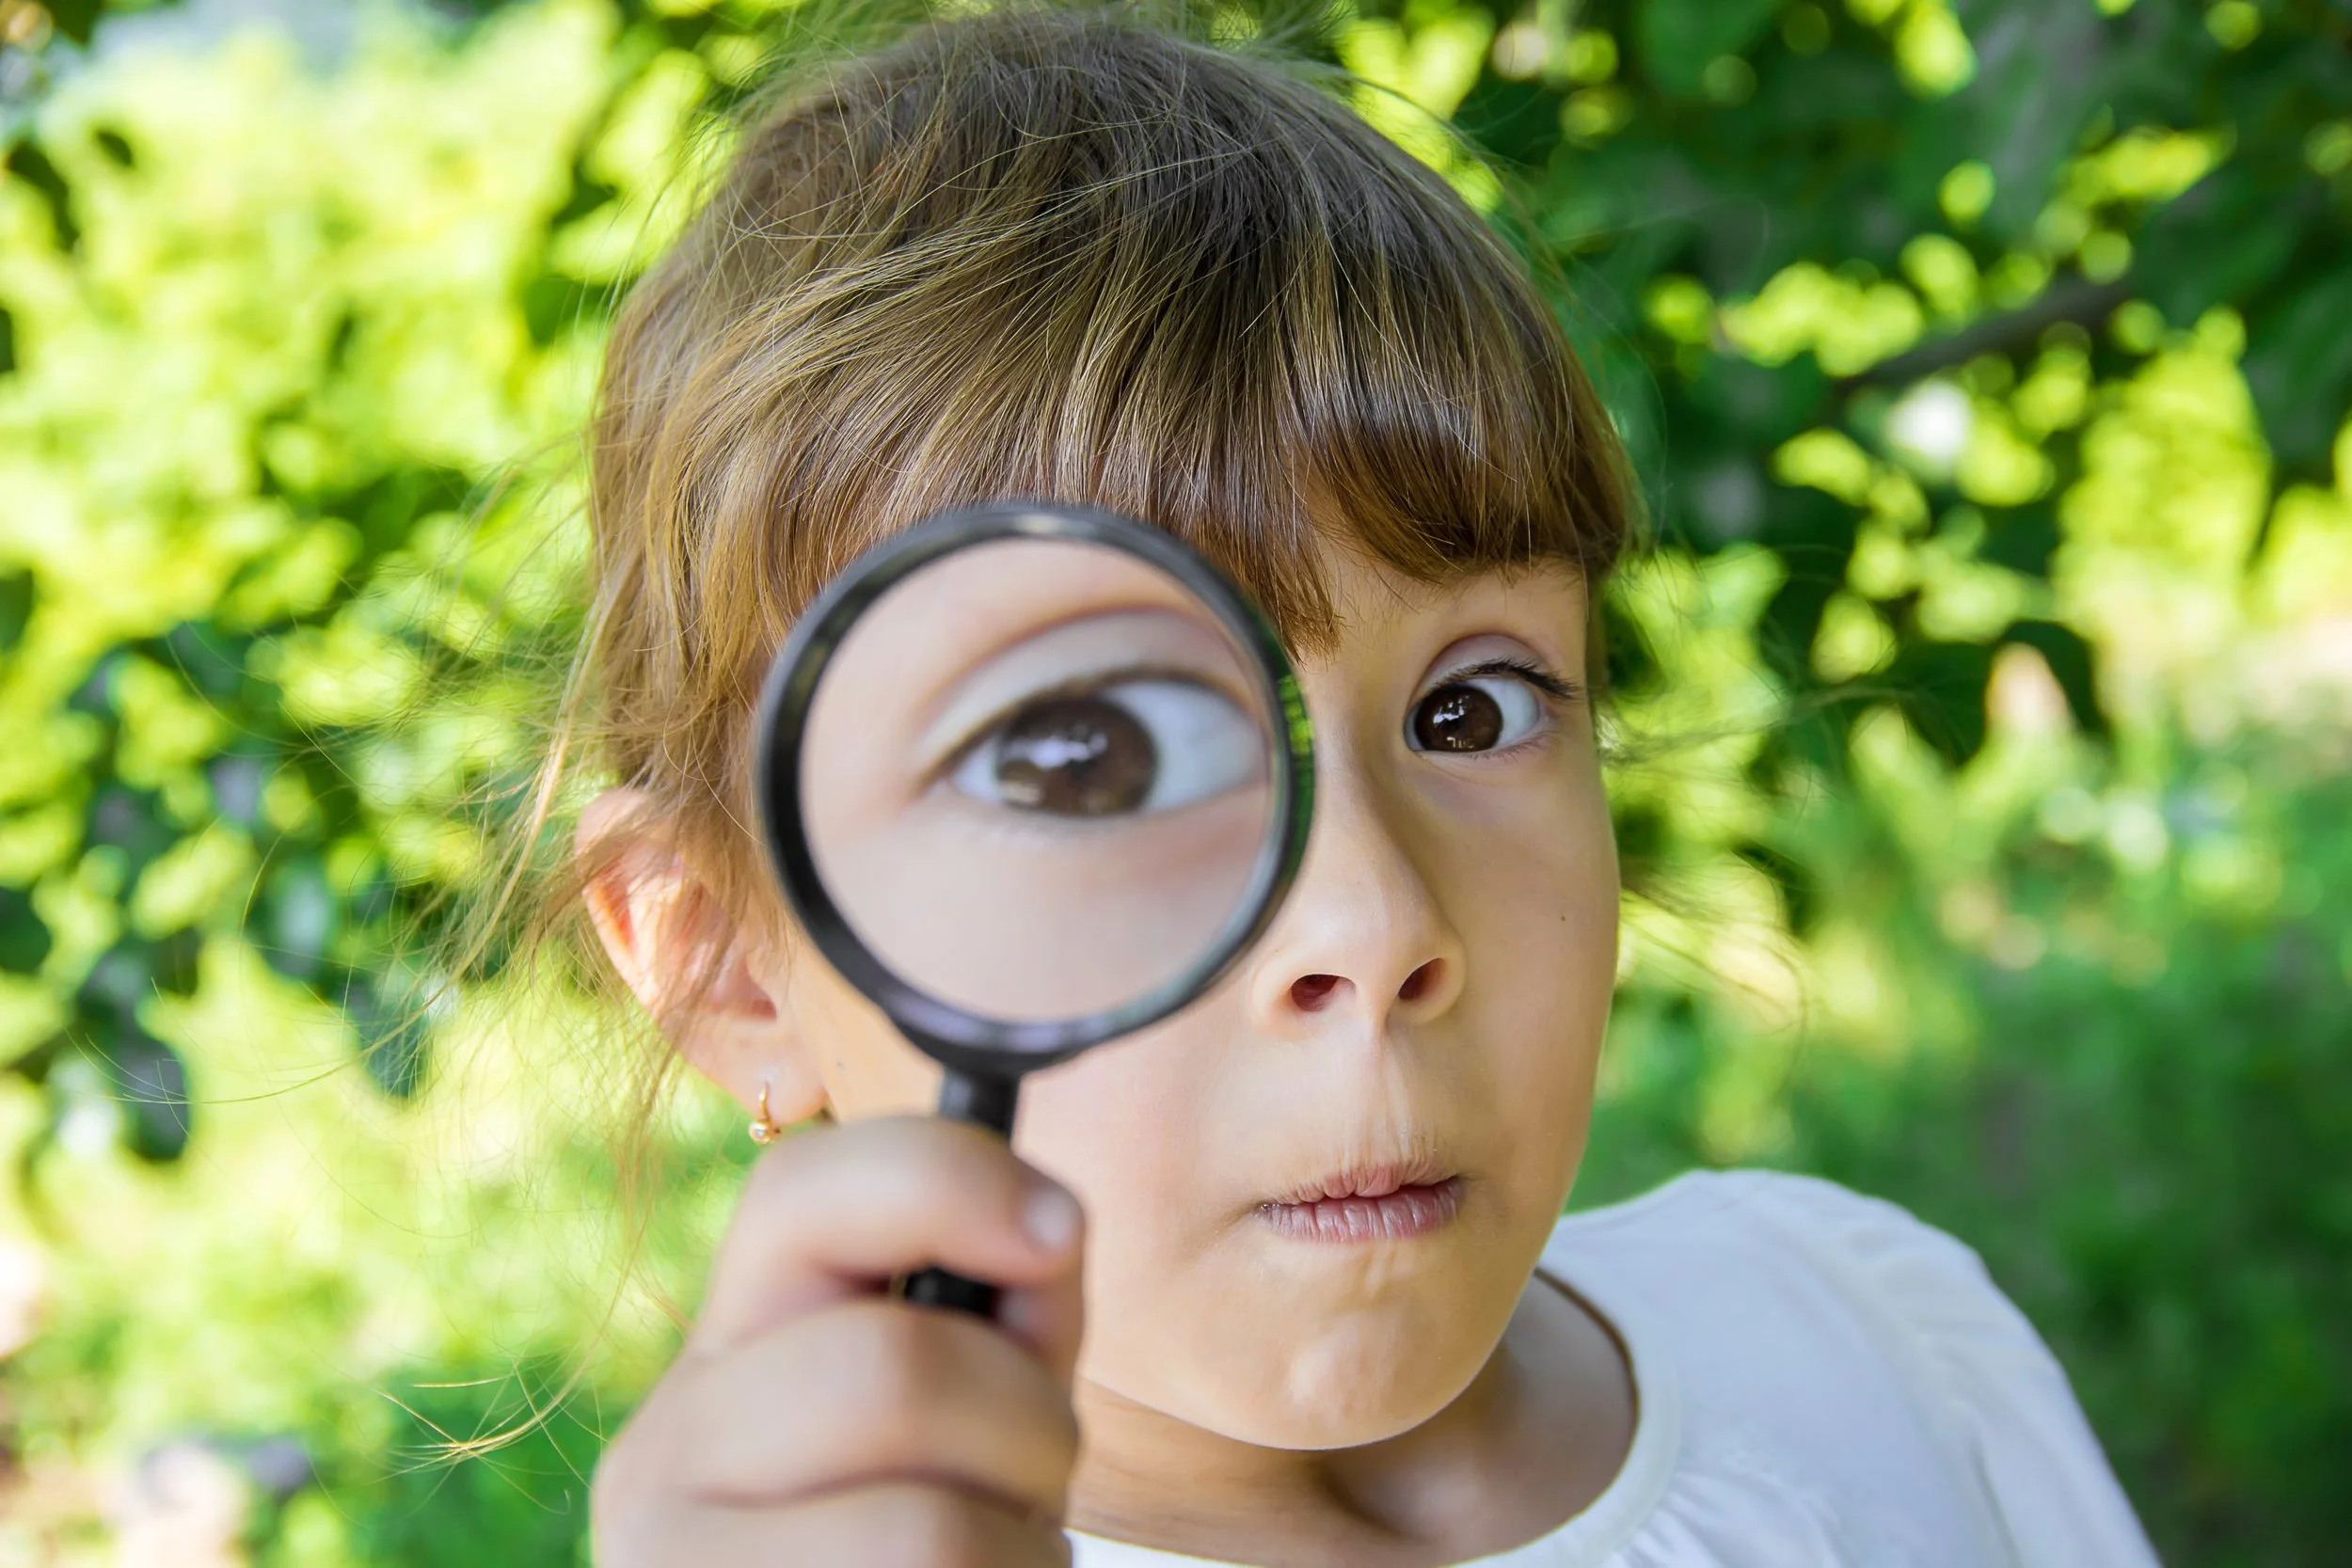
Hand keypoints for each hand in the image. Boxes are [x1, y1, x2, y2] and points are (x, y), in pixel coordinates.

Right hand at [593, 1115, 1085, 1564]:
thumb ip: (1003, 1318)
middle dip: (1026, 1425)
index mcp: (727, 1353)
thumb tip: (1045, 1228)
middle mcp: (664, 1456)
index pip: (796, 1194)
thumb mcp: (970, 1418)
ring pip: (923, 1529)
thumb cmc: (939, 1553)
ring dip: (1018, 1549)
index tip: (1059, 1230)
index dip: (945, 1182)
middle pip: (890, 1369)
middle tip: (1028, 1485)